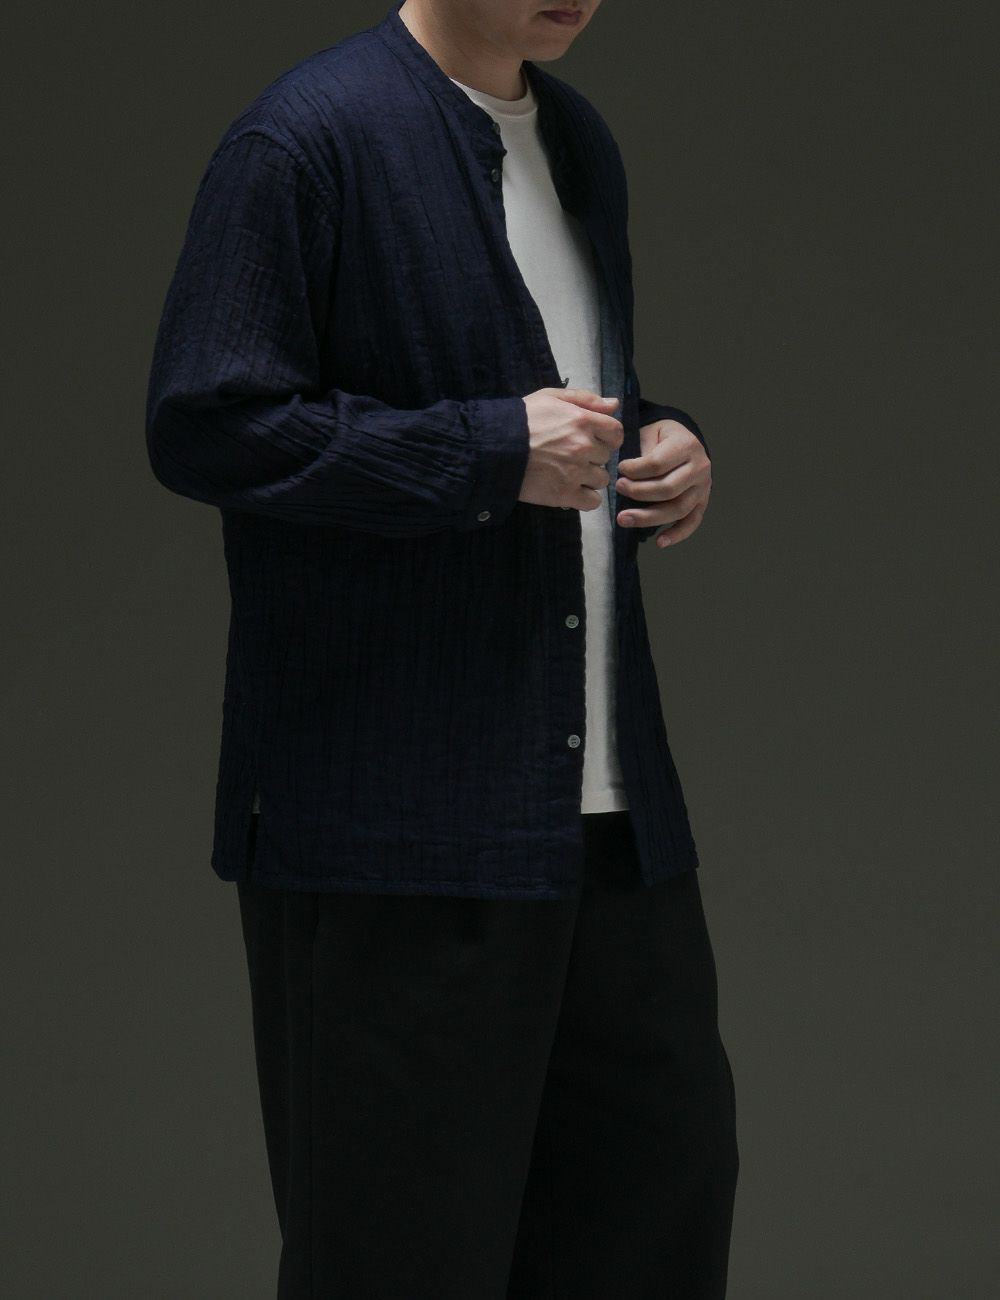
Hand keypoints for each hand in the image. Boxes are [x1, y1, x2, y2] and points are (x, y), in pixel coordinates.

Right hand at [518, 387, 624, 510]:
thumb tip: (614, 404)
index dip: (607, 437)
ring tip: (569, 473)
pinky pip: (592, 501)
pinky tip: (571, 490)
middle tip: (572, 455)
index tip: (595, 440)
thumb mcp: (550, 397)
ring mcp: (576, 472)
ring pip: (601, 480)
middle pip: (606, 456)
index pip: (616, 432)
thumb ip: (584, 398)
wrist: (494, 448)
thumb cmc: (520, 419)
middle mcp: (584, 446)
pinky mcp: (565, 494)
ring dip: (590, 477)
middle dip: (593, 456)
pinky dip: (585, 498)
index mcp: (582, 420)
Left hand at [615, 419, 710, 546]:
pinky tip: (660, 542)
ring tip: (623, 519)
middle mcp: (700, 467)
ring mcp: (703, 488)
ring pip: (678, 509)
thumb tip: (623, 474)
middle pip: (668, 489)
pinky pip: (692, 522)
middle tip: (618, 489)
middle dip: (638, 493)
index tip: (619, 468)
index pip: (658, 464)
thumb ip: (640, 451)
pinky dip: (677, 534)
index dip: (635, 469)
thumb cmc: (661, 438)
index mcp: (687, 446)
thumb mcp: (650, 433)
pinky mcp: (702, 503)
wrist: (682, 441)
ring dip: (648, 518)